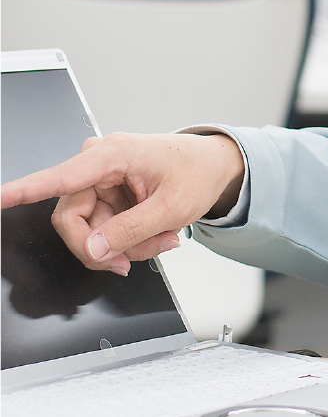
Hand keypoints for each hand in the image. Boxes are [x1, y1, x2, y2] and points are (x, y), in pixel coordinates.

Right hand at [0, 132, 245, 276]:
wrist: (214, 167)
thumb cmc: (197, 172)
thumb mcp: (172, 208)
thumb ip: (131, 231)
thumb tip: (94, 250)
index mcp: (113, 155)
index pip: (59, 178)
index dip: (23, 191)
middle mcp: (99, 164)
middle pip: (72, 222)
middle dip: (106, 247)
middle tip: (132, 261)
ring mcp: (100, 180)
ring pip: (89, 232)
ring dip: (126, 245)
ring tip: (161, 239)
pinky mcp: (106, 195)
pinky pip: (102, 230)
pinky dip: (130, 240)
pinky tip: (155, 234)